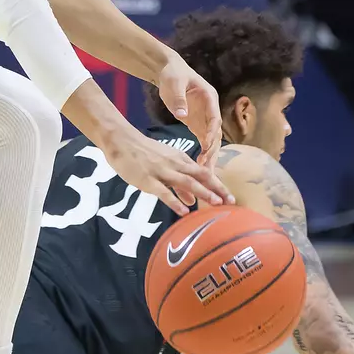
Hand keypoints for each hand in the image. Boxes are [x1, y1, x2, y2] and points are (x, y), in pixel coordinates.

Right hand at [100, 125, 229, 214]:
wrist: (122, 141)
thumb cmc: (143, 153)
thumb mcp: (165, 164)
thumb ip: (179, 184)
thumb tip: (193, 201)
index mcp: (181, 160)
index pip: (204, 173)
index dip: (218, 185)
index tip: (231, 198)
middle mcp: (175, 164)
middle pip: (201, 176)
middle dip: (217, 189)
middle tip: (231, 202)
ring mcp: (162, 171)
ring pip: (187, 182)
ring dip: (203, 192)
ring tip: (216, 203)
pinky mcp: (148, 180)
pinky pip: (163, 192)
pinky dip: (175, 201)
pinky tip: (184, 212)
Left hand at [156, 54, 223, 170]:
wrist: (169, 71)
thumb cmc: (173, 74)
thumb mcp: (175, 83)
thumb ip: (179, 98)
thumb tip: (182, 114)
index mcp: (210, 98)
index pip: (215, 119)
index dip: (212, 133)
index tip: (206, 146)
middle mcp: (211, 110)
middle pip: (216, 134)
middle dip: (213, 151)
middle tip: (207, 168)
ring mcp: (205, 118)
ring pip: (211, 141)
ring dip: (210, 156)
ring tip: (206, 174)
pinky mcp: (196, 124)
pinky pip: (203, 141)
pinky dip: (203, 154)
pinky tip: (199, 168)